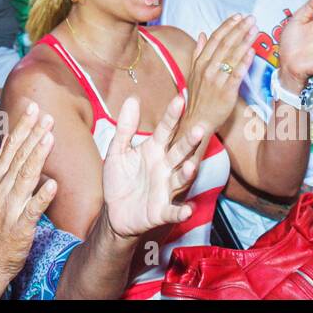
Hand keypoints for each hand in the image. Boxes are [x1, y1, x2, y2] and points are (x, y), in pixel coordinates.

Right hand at [0, 101, 57, 290]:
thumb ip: (5, 168)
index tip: (33, 107)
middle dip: (33, 134)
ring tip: (49, 137)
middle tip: (46, 114)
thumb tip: (14, 141)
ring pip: (25, 177)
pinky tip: (53, 185)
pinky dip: (41, 197)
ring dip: (37, 156)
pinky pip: (32, 210)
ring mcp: (10, 208)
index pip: (10, 148)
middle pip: (19, 157)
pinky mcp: (19, 228)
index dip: (22, 126)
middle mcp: (1, 190)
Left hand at [101, 94, 205, 238]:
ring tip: (192, 166)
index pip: (166, 130)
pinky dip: (181, 211)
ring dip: (187, 173)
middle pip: (179, 152)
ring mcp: (164, 189)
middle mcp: (164, 167)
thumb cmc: (119, 179)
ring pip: (179, 178)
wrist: (113, 213)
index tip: (180, 99)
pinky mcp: (160, 211)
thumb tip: (133, 99)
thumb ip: (125, 127)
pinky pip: (172, 211)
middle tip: (199, 128)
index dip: (172, 116)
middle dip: (189, 142)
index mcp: (154, 150)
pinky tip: (188, 209)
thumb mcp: (117, 151)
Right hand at [186, 14, 256, 132]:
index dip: (227, 26)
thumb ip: (198, 52)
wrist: (196, 122)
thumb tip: (201, 33)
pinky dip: (244, 61)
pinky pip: (236, 74)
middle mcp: (207, 68)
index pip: (215, 38)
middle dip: (239, 29)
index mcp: (200, 62)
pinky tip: (252, 51)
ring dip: (244, 41)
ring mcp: (216, 80)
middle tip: (251, 18)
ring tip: (255, 29)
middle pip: (225, 44)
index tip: (238, 16)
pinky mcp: (226, 92)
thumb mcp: (193, 72)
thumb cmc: (197, 98)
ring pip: (232, 56)